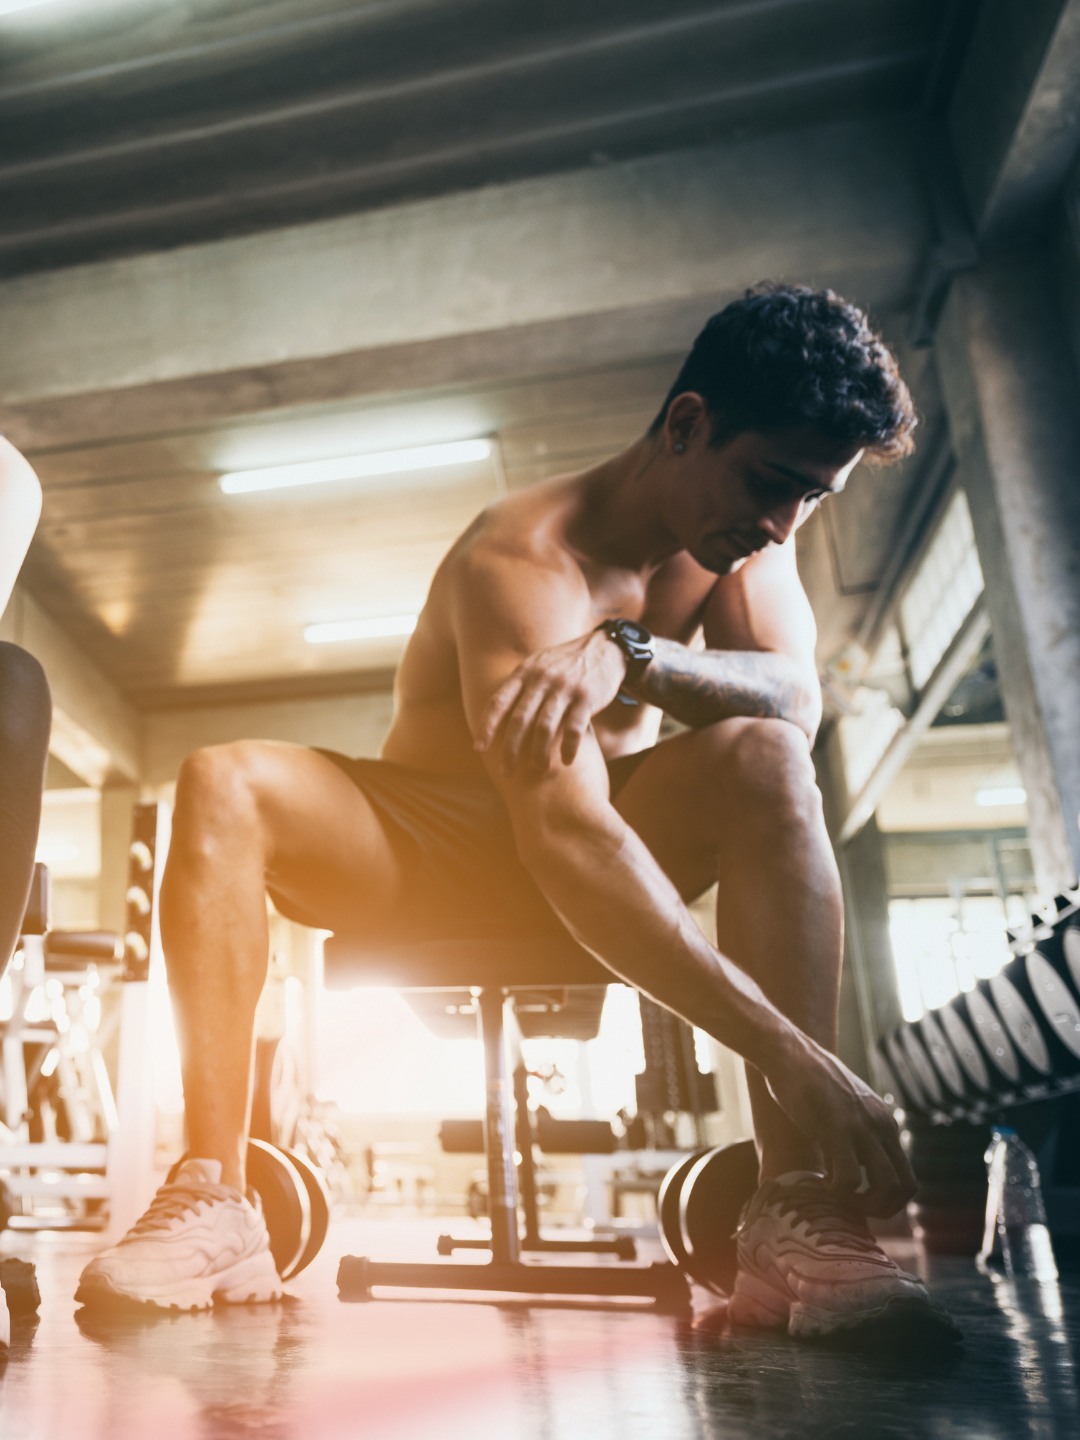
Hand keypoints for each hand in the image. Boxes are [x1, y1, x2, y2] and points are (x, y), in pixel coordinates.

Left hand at [475, 629, 625, 771]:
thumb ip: (520, 685)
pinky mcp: (587, 697)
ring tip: (539, 768)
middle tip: (506, 771)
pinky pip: (574, 729)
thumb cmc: (566, 663)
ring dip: (539, 753)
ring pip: (544, 728)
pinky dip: (569, 748)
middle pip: (519, 720)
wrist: (605, 648)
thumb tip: (495, 713)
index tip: (479, 749)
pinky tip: (567, 761)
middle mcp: (542, 679)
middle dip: (510, 749)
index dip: (486, 726)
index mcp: (525, 672)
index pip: (499, 702)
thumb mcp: (538, 664)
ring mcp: (565, 688)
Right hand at [764, 1034, 916, 1216]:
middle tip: (852, 1207)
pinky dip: (838, 1192)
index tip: (860, 1199)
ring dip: (863, 1205)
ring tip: (837, 1197)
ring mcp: (862, 1127)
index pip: (906, 1175)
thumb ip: (855, 1129)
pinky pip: (851, 1178)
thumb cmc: (808, 1079)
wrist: (790, 1052)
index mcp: (885, 1121)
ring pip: (886, 1186)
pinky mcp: (837, 1129)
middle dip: (882, 1208)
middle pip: (905, 1187)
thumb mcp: (845, 1105)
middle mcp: (882, 1125)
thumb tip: (849, 1159)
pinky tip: (821, 1183)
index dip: (886, 1198)